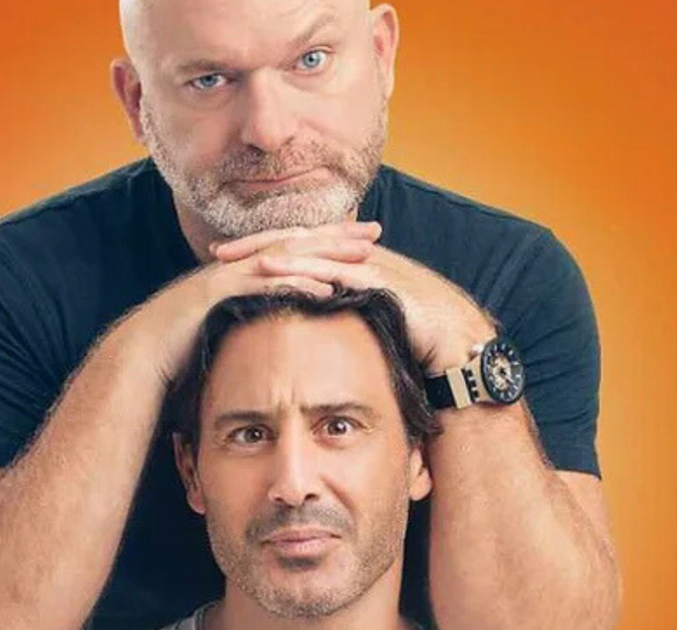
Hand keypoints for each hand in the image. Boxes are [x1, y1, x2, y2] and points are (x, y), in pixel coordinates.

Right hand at [129, 222, 383, 381]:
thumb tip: (275, 326)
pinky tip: (325, 288)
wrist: (140, 356)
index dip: (328, 242)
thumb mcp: (225, 327)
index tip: (362, 241)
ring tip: (362, 255)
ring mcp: (226, 277)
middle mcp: (235, 266)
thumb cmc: (181, 349)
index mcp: (240, 271)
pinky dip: (296, 284)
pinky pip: (263, 286)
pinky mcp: (218, 295)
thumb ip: (250, 319)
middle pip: (295, 242)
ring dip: (325, 255)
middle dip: (336, 236)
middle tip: (375, 230)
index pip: (292, 249)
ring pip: (284, 257)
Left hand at [214, 233, 494, 373]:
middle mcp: (358, 256)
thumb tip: (313, 327)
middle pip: (298, 241)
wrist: (458, 343)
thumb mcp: (369, 322)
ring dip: (271, 251)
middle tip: (218, 252)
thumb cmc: (415, 336)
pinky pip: (332, 269)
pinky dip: (301, 267)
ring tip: (235, 258)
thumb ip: (342, 315)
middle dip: (257, 244)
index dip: (265, 249)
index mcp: (353, 262)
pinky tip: (273, 269)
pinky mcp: (378, 280)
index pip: (302, 248)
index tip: (231, 258)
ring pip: (311, 250)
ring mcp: (369, 265)